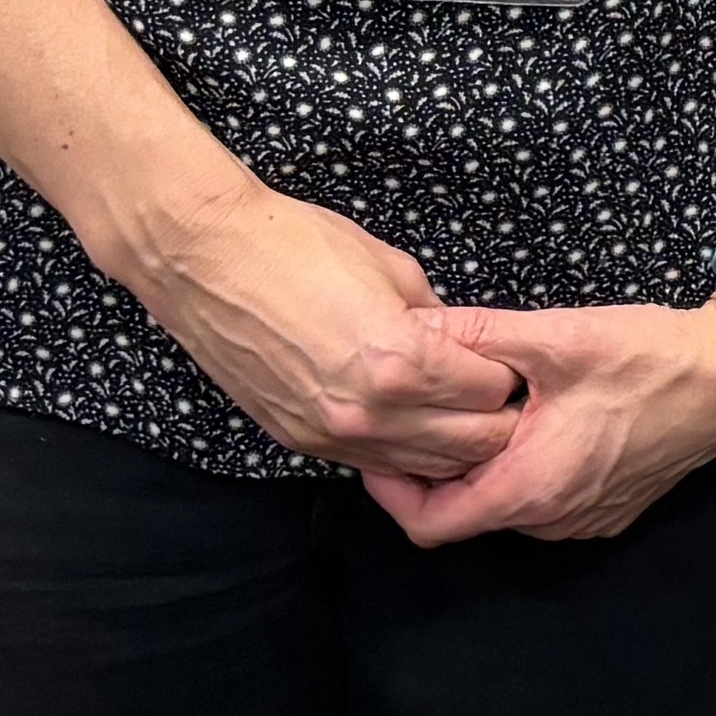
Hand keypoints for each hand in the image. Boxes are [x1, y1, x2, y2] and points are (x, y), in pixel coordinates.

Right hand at [129, 176, 523, 476]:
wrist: (208, 262)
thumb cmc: (299, 248)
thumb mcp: (393, 268)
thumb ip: (437, 319)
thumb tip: (464, 346)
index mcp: (401, 361)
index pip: (491, 392)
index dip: (507, 372)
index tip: (506, 358)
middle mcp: (371, 412)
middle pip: (470, 444)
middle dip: (495, 418)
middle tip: (497, 392)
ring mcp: (333, 435)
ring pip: (425, 468)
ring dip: (453, 446)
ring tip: (459, 412)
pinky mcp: (302, 443)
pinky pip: (375, 467)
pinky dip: (404, 455)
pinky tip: (412, 426)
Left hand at [363, 259, 715, 546]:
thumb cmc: (653, 357)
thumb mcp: (556, 335)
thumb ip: (476, 335)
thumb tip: (410, 330)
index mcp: (531, 488)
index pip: (428, 523)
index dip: (389, 490)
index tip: (378, 447)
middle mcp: (555, 520)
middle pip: (466, 516)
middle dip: (435, 471)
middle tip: (420, 417)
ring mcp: (588, 520)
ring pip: (507, 508)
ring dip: (483, 470)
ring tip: (475, 412)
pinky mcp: (613, 508)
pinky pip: (546, 503)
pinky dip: (524, 471)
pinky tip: (534, 420)